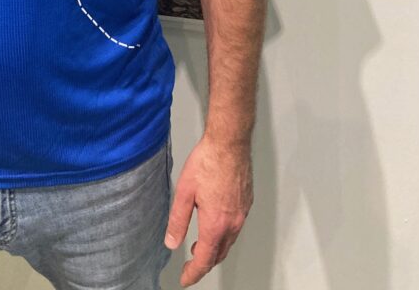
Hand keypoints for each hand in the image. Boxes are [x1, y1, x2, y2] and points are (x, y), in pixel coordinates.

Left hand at [164, 136, 251, 285]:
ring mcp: (242, 213)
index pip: (205, 259)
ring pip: (229, 241)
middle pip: (219, 254)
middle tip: (190, 265)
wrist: (229, 143)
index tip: (185, 278)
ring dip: (215, 249)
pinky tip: (216, 225)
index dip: (193, 273)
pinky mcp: (246, 203)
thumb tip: (172, 242)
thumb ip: (178, 220)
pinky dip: (224, 234)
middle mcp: (232, 222)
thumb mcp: (184, 192)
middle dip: (204, 263)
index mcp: (216, 223)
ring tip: (200, 247)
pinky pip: (236, 227)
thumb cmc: (208, 161)